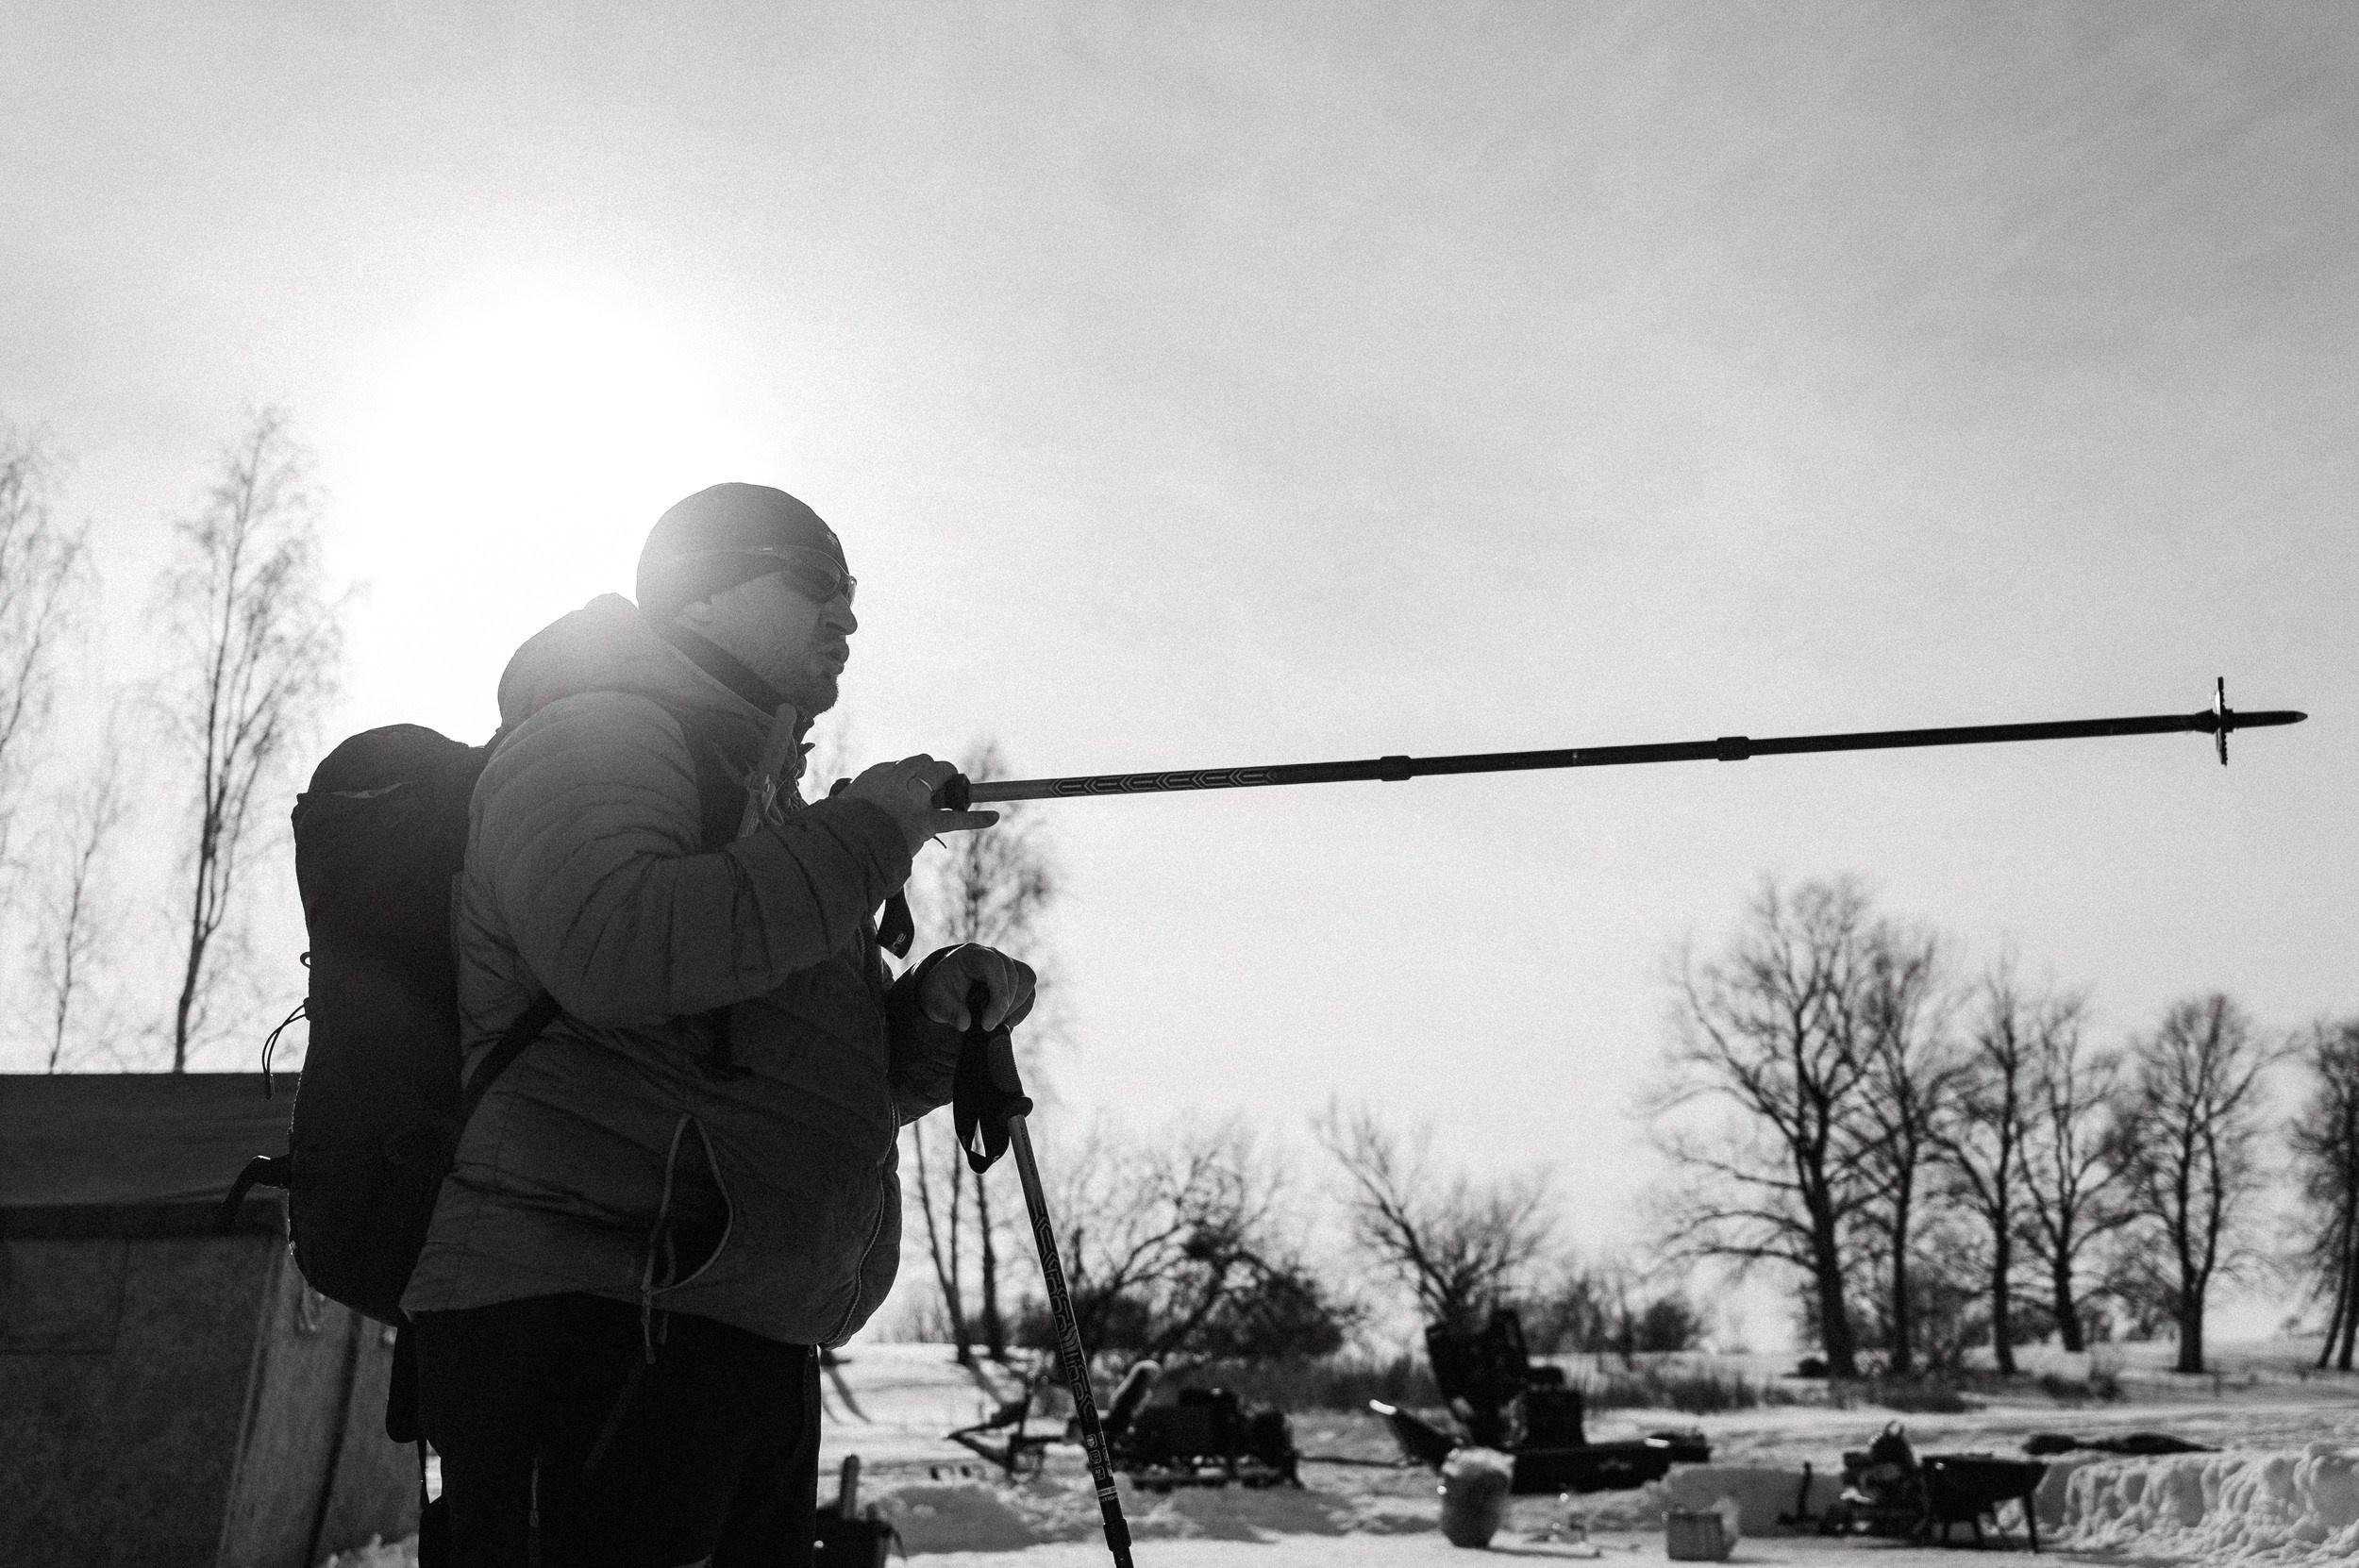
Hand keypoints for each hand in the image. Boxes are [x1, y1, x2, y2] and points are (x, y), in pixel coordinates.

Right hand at [840, 754, 996, 855]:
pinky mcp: (924, 822)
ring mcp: (912, 799)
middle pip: (923, 762)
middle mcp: (896, 780)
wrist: (842, 845)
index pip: (900, 766)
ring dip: (950, 781)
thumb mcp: (843, 808)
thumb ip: (857, 801)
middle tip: (938, 785)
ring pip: (940, 774)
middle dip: (934, 772)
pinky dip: (977, 819)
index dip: (909, 776)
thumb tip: (860, 806)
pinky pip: (955, 818)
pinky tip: (995, 817)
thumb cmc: (840, 831)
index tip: (910, 787)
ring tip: (957, 792)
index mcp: (875, 776)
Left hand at [919, 943, 1036, 1032]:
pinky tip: (1009, 1024)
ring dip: (1018, 1005)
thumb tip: (964, 1024)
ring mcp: (1007, 964)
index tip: (987, 1024)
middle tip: (988, 1026)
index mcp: (972, 955)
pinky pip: (1030, 990)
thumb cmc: (941, 991)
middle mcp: (993, 955)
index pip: (995, 966)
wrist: (945, 988)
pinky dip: (1023, 1008)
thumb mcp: (936, 1002)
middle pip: (1014, 974)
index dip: (998, 994)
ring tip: (999, 1024)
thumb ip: (949, 1012)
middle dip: (1005, 1005)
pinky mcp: (1015, 978)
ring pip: (1027, 978)